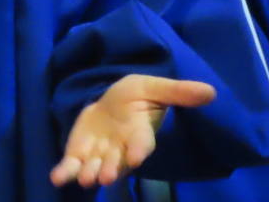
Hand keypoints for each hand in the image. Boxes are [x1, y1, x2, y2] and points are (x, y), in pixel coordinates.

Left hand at [50, 74, 215, 187]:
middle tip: (107, 176)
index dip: (139, 149)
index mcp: (139, 133)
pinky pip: (73, 165)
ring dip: (90, 173)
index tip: (137, 156)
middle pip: (118, 161)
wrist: (111, 102)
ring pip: (96, 167)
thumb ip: (177, 92)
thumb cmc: (135, 96)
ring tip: (86, 179)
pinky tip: (57, 178)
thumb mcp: (153, 87)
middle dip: (113, 168)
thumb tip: (211, 91)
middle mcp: (120, 148)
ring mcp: (100, 152)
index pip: (141, 144)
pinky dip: (65, 172)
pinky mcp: (81, 152)